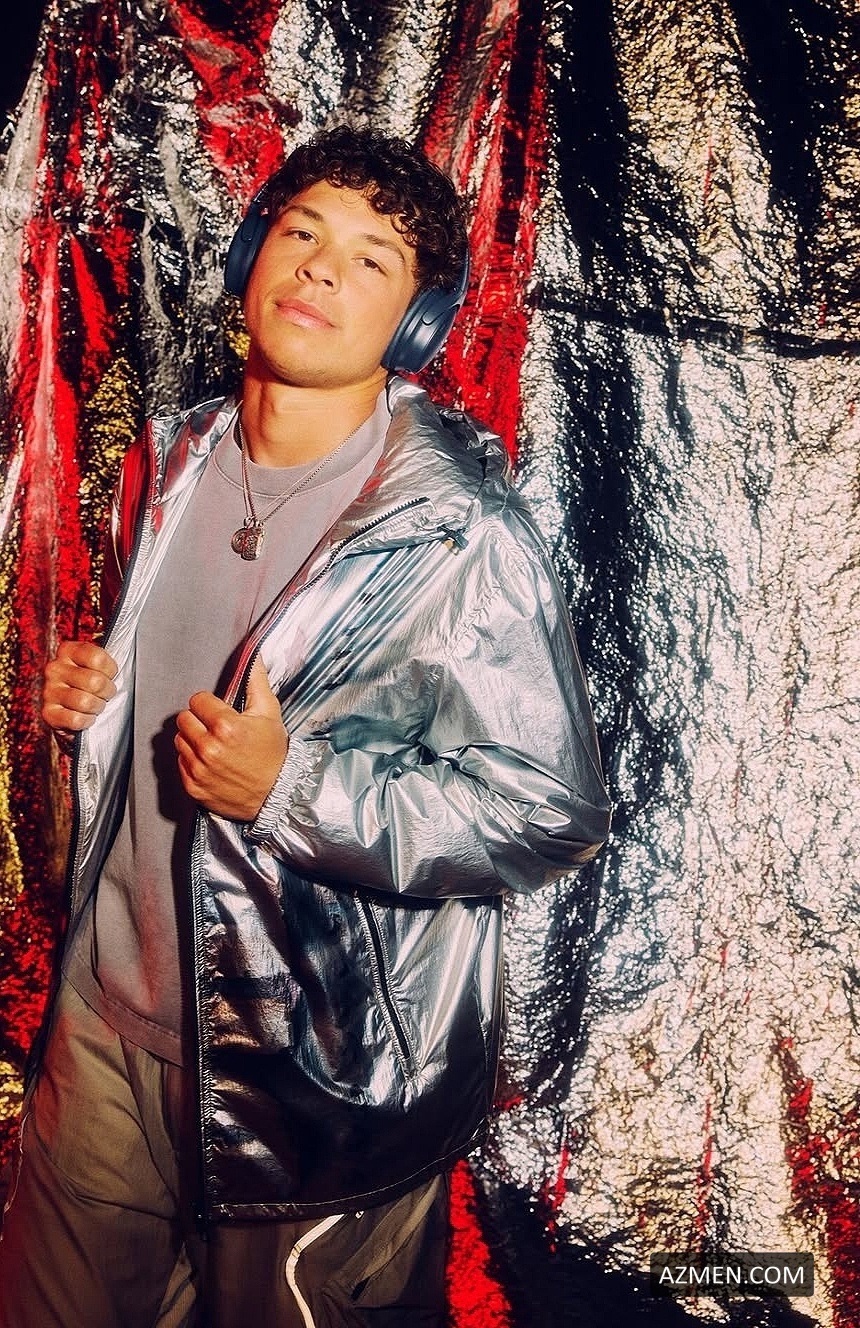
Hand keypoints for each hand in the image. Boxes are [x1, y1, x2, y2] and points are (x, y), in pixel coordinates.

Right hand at [42, 640, 118, 734]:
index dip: (110, 670)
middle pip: (94, 681)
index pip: (96, 657)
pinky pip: (76, 719)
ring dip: (97, 707)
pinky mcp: (48, 713)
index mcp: (68, 650)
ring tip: (96, 705)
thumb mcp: (99, 667)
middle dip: (107, 692)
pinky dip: (87, 721)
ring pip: (85, 702)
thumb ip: (109, 658)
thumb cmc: (93, 686)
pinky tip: (86, 717)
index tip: (109, 675)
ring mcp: (49, 691)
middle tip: (105, 694)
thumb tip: (129, 652)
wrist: (73, 712)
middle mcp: (55, 668)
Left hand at [174, 657, 287, 820]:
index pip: (197, 700)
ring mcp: (199, 769)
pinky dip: (192, 760)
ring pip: (179, 740)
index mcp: (226, 726)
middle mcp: (209, 748)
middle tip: (215, 728)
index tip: (220, 712)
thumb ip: (256, 681)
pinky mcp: (194, 786)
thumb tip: (254, 654)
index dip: (209, 704)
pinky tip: (210, 761)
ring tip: (213, 744)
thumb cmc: (274, 754)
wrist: (277, 794)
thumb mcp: (269, 713)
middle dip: (198, 720)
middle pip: (184, 719)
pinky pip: (180, 763)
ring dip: (193, 739)